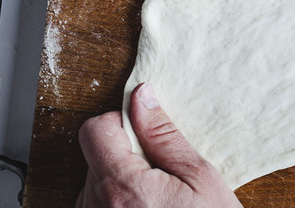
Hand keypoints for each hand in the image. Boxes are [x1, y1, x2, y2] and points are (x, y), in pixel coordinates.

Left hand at [76, 83, 241, 207]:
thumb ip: (164, 135)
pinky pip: (96, 206)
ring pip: (96, 183)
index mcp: (122, 188)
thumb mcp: (199, 177)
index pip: (94, 130)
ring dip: (121, 183)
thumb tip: (142, 98)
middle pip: (95, 157)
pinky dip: (117, 204)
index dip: (120, 123)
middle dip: (127, 157)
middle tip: (163, 176)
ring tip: (157, 202)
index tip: (144, 133)